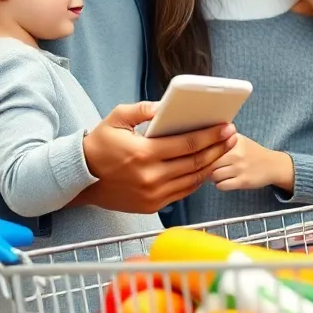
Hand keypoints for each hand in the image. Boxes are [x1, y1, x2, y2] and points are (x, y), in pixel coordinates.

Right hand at [77, 102, 236, 213]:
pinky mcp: (152, 205)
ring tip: (224, 150)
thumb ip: (142, 110)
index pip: (188, 144)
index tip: (226, 127)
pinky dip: (197, 180)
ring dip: (212, 164)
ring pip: (193, 179)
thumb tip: (164, 106)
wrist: (81, 179)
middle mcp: (151, 177)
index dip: (211, 136)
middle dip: (218, 148)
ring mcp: (153, 194)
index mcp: (144, 154)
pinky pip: (183, 192)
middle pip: (196, 162)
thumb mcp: (116, 119)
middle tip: (231, 136)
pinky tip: (205, 167)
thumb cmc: (99, 146)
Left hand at [210, 135, 293, 191]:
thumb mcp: (239, 139)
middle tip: (210, 167)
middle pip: (209, 162)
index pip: (209, 146)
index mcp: (233, 140)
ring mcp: (240, 168)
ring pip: (213, 175)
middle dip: (206, 166)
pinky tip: (224, 181)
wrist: (273, 165)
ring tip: (218, 174)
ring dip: (212, 177)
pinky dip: (220, 184)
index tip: (203, 156)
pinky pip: (221, 186)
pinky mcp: (243, 181)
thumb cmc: (251, 152)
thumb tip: (200, 138)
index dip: (203, 153)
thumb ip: (221, 138)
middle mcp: (236, 153)